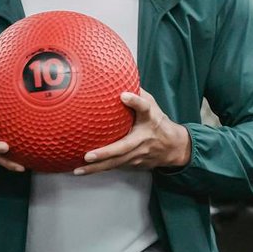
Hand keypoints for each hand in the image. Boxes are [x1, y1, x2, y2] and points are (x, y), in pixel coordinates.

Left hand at [74, 89, 192, 175]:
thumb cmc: (158, 122)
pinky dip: (98, 169)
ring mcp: (138, 154)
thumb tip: (118, 80)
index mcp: (150, 119)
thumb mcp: (153, 106)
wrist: (174, 147)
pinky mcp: (134, 164)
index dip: (135, 101)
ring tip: (79, 169)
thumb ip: (138, 95)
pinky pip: (114, 166)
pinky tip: (83, 170)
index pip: (144, 108)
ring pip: (116, 163)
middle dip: (106, 153)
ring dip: (97, 167)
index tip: (124, 95)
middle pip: (124, 147)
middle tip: (88, 155)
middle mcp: (144, 138)